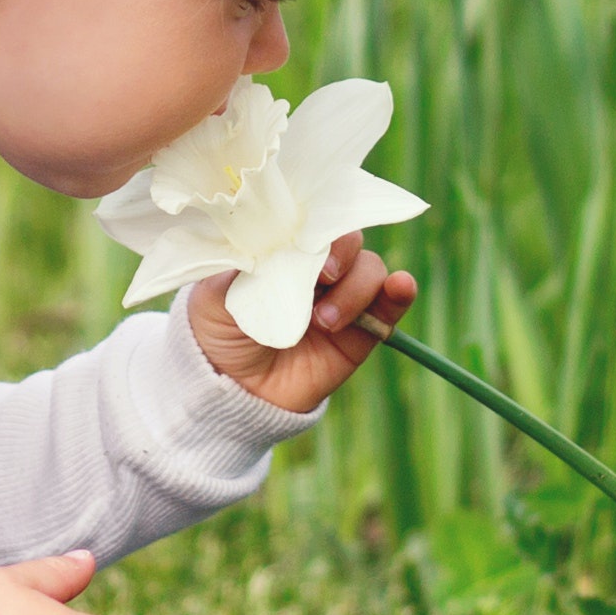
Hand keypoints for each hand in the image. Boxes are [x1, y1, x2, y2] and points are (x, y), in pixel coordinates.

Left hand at [187, 239, 417, 413]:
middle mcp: (318, 269)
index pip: (313, 221)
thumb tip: (265, 233)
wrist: (235, 392)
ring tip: (325, 322)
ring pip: (371, 269)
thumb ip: (241, 262)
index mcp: (286, 250)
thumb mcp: (214, 294)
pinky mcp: (364, 330)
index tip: (307, 242)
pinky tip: (400, 287)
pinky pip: (391, 303)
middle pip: (349, 240)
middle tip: (324, 276)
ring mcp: (343, 297)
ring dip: (355, 289)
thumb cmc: (219, 334)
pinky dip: (401, 290)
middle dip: (342, 253)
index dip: (318, 225)